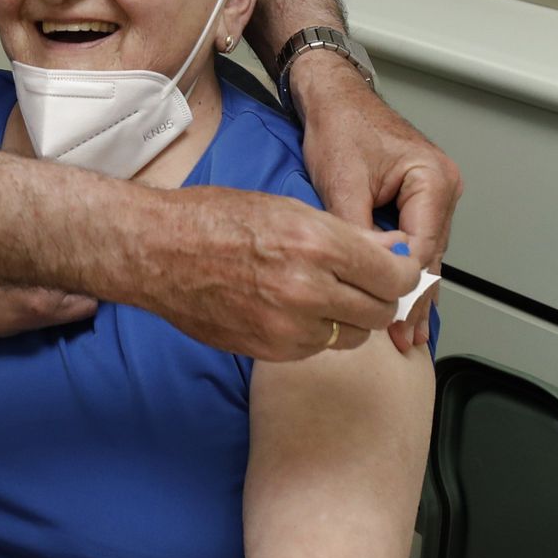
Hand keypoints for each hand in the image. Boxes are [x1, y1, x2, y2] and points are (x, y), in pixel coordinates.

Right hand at [136, 185, 421, 360]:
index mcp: (315, 243)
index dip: (402, 272)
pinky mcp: (270, 351)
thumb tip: (395, 250)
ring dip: (349, 318)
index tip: (396, 269)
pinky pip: (318, 349)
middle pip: (381, 312)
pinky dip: (315, 332)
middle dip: (378, 296)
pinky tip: (291, 308)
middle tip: (362, 281)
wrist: (155, 251)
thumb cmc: (210, 219)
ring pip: (354, 336)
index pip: (395, 276)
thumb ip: (347, 234)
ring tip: (321, 293)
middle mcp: (307, 289)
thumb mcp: (285, 207)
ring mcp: (288, 326)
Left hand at [290, 51, 462, 350]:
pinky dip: (402, 269)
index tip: (392, 317)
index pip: (424, 247)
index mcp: (434, 180)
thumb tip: (359, 271)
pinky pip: (413, 242)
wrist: (331, 96)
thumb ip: (355, 228)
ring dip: (410, 289)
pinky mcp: (414, 199)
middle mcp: (441, 188)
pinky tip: (397, 299)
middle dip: (414, 297)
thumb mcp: (342, 180)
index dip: (406, 286)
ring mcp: (431, 195)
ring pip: (423, 253)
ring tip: (403, 332)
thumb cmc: (339, 124)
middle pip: (430, 256)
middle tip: (402, 338)